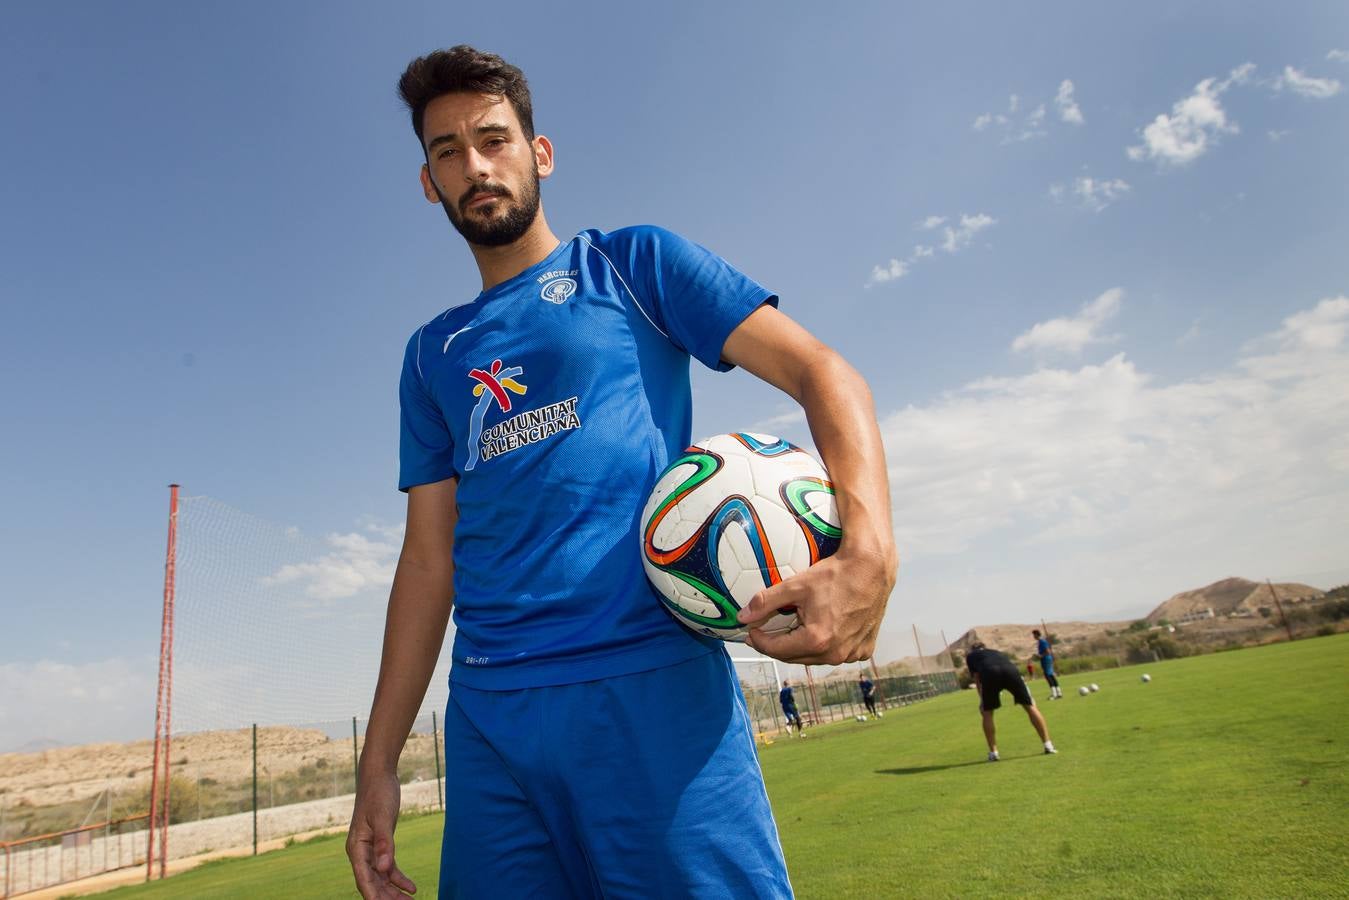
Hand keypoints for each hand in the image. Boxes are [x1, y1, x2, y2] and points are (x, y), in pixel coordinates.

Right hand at [347, 769, 416, 897]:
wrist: (379, 775)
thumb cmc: (378, 793)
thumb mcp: (382, 817)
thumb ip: (384, 843)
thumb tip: (383, 868)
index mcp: (356, 848)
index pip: (364, 879)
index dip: (374, 896)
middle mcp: (360, 852)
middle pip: (373, 883)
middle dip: (387, 898)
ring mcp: (370, 849)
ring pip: (381, 878)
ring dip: (394, 892)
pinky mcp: (380, 844)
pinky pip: (388, 868)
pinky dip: (398, 879)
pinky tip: (411, 888)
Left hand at [738, 545, 895, 664]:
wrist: (872, 568)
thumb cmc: (834, 574)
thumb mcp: (795, 585)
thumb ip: (765, 602)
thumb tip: (742, 616)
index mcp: (817, 641)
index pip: (777, 650)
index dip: (759, 641)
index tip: (751, 631)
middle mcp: (836, 654)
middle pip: (795, 657)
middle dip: (778, 645)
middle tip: (765, 632)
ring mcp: (853, 654)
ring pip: (816, 658)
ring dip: (801, 647)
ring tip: (791, 630)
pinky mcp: (865, 649)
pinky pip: (838, 653)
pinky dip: (826, 646)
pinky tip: (821, 630)